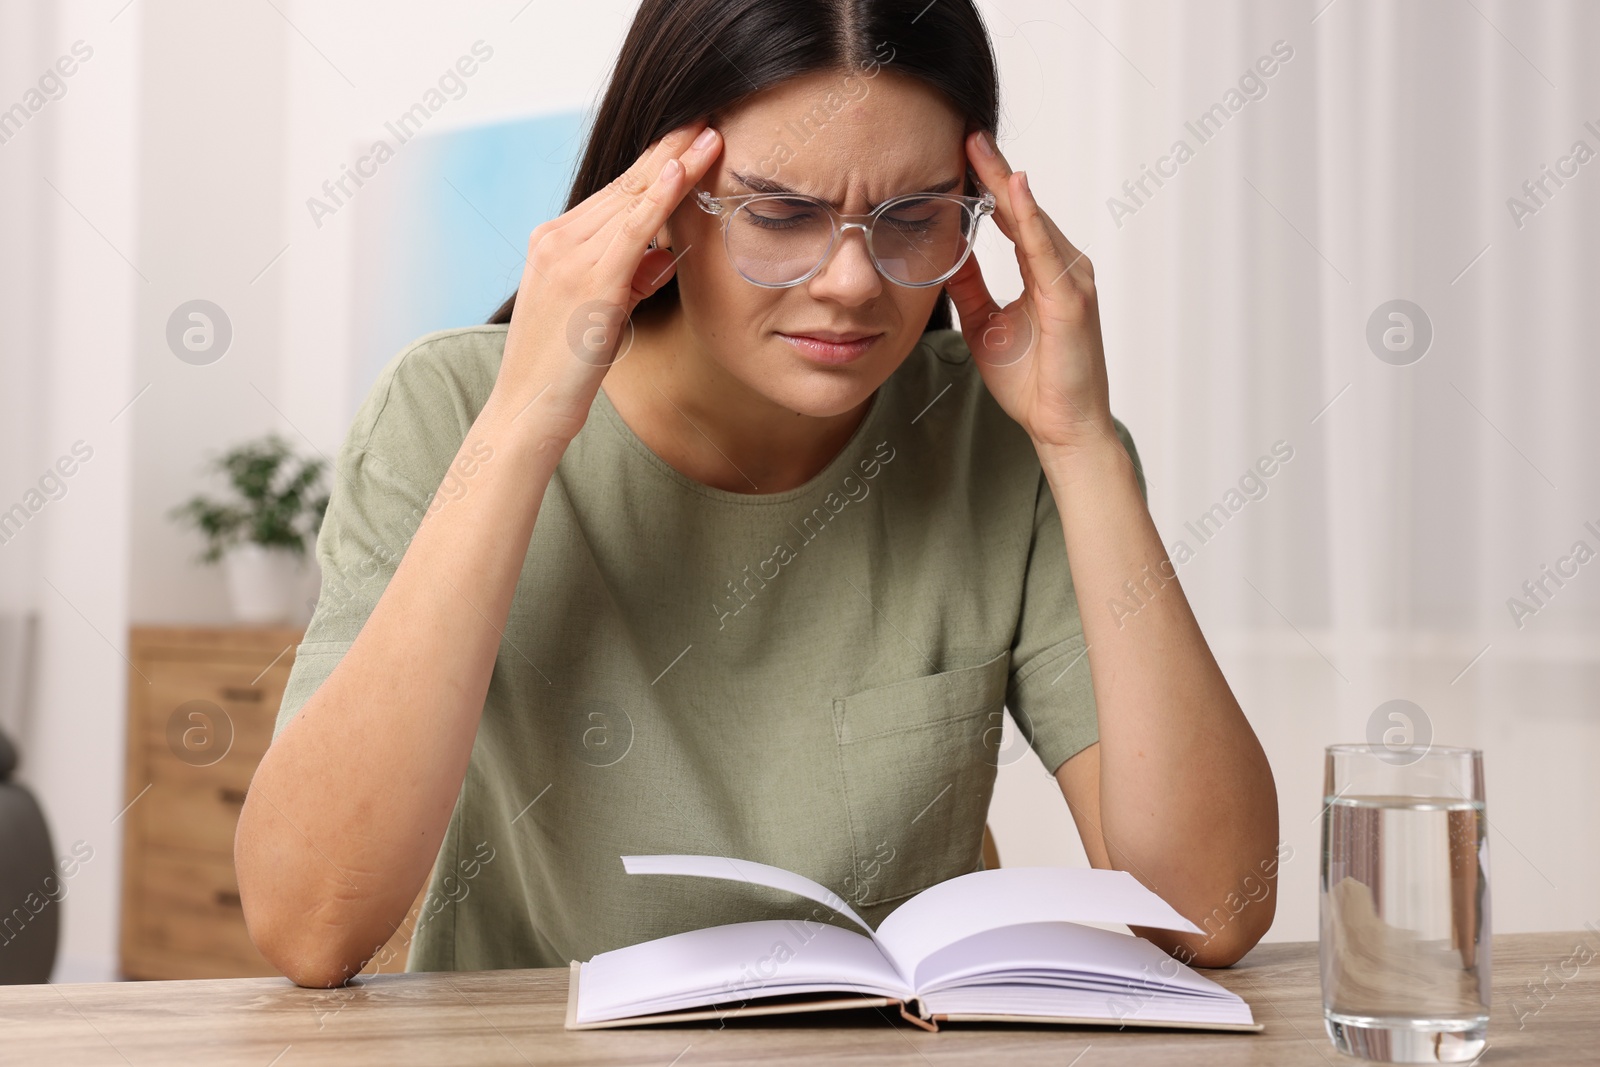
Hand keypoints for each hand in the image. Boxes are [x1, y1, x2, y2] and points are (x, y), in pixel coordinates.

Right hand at [493, 122, 723, 443]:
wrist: (528, 411)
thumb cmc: (565, 371)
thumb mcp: (601, 313)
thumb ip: (629, 278)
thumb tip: (665, 255)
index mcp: (555, 242)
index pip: (617, 193)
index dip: (658, 163)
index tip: (692, 137)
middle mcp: (556, 239)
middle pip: (625, 184)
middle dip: (670, 149)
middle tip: (709, 115)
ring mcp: (567, 256)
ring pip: (630, 198)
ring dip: (674, 162)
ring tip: (711, 132)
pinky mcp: (587, 280)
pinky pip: (630, 228)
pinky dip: (658, 196)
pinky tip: (683, 170)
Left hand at [945, 130, 1115, 457]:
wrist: (1060, 425)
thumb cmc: (1031, 382)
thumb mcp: (984, 324)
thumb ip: (970, 286)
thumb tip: (948, 252)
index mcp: (1046, 271)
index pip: (1012, 217)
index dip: (989, 184)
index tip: (962, 151)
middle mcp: (1064, 267)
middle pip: (1024, 208)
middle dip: (995, 170)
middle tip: (967, 131)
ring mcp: (1071, 279)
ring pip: (1033, 220)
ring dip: (1006, 182)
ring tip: (979, 146)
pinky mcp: (1070, 298)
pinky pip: (1043, 250)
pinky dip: (1027, 218)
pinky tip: (1011, 189)